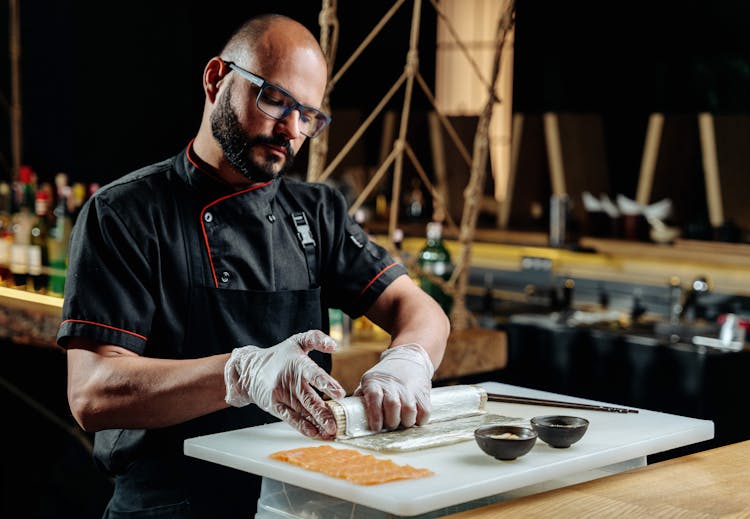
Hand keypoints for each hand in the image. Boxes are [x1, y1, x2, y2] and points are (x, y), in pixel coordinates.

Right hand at [224, 330, 345, 438]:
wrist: (250, 370)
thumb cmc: (280, 356)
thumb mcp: (297, 341)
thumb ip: (316, 338)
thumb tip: (333, 345)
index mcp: (297, 363)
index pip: (312, 373)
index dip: (326, 383)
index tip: (339, 393)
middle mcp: (288, 380)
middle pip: (308, 398)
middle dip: (322, 411)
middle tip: (336, 422)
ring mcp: (281, 395)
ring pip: (301, 411)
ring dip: (317, 423)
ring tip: (330, 431)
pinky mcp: (275, 407)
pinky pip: (290, 418)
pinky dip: (303, 427)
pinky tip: (314, 433)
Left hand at [354, 343, 434, 432]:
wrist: (409, 358)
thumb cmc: (385, 375)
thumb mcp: (370, 380)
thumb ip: (362, 395)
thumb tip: (351, 413)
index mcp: (375, 382)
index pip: (374, 398)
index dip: (375, 415)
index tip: (376, 427)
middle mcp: (393, 385)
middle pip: (393, 407)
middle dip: (391, 422)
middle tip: (390, 425)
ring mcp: (409, 389)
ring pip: (409, 410)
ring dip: (406, 421)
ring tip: (402, 421)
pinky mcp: (423, 393)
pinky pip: (424, 412)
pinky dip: (420, 420)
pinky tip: (414, 418)